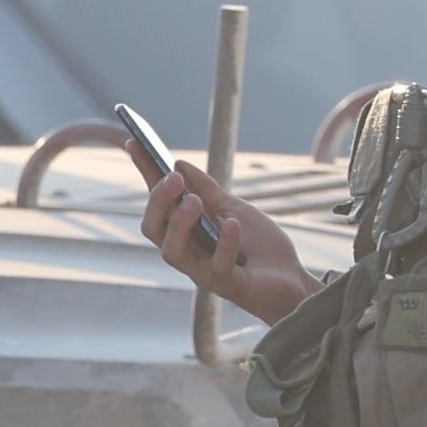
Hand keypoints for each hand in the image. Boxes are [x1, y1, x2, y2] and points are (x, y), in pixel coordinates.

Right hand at [138, 165, 313, 321]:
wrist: (293, 280)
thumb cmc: (263, 248)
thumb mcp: (235, 209)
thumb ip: (209, 191)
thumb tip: (179, 164)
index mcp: (188, 232)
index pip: (159, 202)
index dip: (145, 174)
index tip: (133, 142)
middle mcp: (189, 252)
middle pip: (153, 229)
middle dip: (158, 202)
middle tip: (174, 179)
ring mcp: (204, 272)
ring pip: (172, 252)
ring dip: (179, 224)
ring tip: (195, 202)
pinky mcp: (226, 284)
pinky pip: (216, 264)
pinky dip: (224, 241)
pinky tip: (233, 224)